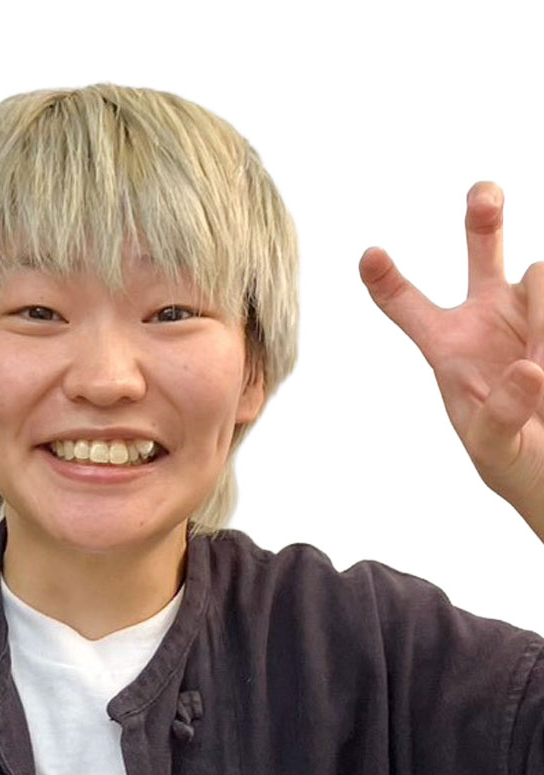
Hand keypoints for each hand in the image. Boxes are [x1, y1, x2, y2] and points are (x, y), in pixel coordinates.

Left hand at [359, 183, 543, 539]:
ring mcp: (535, 314)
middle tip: (484, 194)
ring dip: (540, 314)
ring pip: (540, 274)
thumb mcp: (492, 448)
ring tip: (539, 362)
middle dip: (483, 216)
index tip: (368, 255)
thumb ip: (499, 414)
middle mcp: (490, 317)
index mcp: (450, 346)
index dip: (387, 281)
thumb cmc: (513, 459)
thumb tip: (526, 368)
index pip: (409, 306)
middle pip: (482, 249)